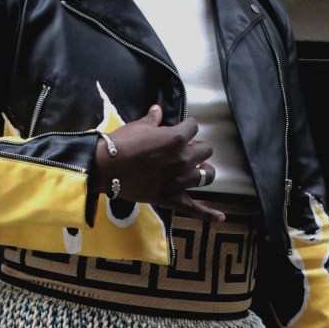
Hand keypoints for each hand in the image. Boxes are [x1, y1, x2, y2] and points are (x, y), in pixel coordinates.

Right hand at [91, 105, 224, 221]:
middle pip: (206, 150)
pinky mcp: (172, 198)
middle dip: (197, 148)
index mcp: (177, 138)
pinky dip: (209, 214)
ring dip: (204, 170)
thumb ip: (153, 120)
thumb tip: (158, 110)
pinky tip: (221, 218)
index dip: (187, 127)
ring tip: (199, 169)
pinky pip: (195, 208)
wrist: (106, 168)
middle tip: (185, 150)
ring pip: (207, 175)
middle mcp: (184, 159)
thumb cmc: (122, 144)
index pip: (194, 127)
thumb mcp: (138, 127)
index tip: (180, 130)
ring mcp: (180, 180)